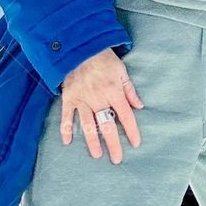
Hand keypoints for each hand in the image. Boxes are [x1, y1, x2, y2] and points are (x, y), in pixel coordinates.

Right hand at [59, 47, 143, 161]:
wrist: (80, 46)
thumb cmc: (103, 58)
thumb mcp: (121, 71)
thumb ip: (130, 90)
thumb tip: (139, 106)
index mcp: (113, 91)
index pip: (125, 116)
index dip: (131, 131)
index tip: (135, 143)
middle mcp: (98, 98)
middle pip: (107, 125)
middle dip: (113, 144)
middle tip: (116, 159)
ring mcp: (82, 99)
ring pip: (88, 125)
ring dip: (92, 141)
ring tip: (96, 155)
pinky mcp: (69, 97)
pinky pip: (67, 115)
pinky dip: (66, 128)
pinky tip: (67, 141)